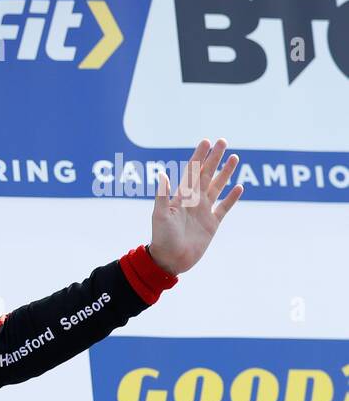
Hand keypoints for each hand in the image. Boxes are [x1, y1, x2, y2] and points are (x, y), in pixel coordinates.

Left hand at [149, 138, 242, 275]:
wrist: (170, 259)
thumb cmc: (161, 237)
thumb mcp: (160, 215)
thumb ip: (162, 195)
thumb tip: (162, 174)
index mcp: (181, 196)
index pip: (192, 171)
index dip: (199, 156)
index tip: (206, 141)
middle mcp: (194, 200)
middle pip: (207, 174)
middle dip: (215, 158)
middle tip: (223, 141)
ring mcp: (204, 211)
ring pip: (218, 187)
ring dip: (226, 173)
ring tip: (235, 158)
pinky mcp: (212, 224)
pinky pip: (224, 208)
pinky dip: (232, 198)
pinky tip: (239, 187)